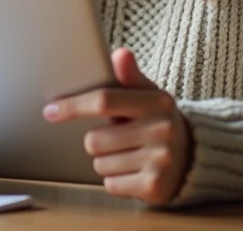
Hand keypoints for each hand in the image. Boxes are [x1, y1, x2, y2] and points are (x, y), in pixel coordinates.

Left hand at [43, 48, 191, 204]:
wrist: (191, 156)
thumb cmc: (156, 120)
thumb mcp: (147, 95)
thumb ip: (129, 76)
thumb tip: (119, 54)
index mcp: (157, 101)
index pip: (104, 100)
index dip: (73, 106)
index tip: (51, 111)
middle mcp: (162, 130)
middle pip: (95, 139)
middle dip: (97, 140)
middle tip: (116, 137)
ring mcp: (160, 160)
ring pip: (100, 164)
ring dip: (106, 160)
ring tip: (128, 153)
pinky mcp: (154, 187)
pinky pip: (111, 184)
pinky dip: (116, 179)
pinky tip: (133, 171)